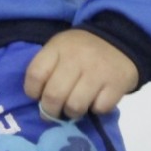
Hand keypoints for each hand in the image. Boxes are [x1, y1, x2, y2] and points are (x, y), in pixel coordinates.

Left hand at [24, 29, 139, 120]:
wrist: (119, 38)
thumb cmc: (82, 48)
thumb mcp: (60, 48)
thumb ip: (47, 68)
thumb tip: (38, 99)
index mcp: (58, 47)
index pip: (35, 74)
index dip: (32, 91)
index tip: (37, 96)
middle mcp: (76, 58)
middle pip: (53, 95)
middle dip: (49, 110)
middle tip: (53, 112)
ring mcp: (97, 72)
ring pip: (75, 106)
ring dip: (72, 113)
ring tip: (74, 107)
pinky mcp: (116, 84)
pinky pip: (99, 108)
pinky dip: (96, 109)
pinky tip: (95, 100)